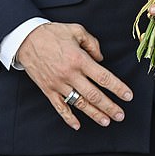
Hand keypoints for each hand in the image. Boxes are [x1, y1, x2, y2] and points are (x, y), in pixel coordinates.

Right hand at [16, 22, 132, 131]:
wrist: (26, 40)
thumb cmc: (52, 33)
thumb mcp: (76, 30)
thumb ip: (92, 43)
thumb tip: (101, 58)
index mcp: (79, 59)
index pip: (103, 77)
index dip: (117, 87)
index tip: (128, 96)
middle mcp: (70, 74)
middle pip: (94, 95)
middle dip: (109, 106)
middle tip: (120, 115)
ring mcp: (58, 84)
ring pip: (79, 103)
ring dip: (94, 114)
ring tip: (106, 121)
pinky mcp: (48, 90)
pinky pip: (60, 107)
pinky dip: (69, 118)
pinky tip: (78, 125)